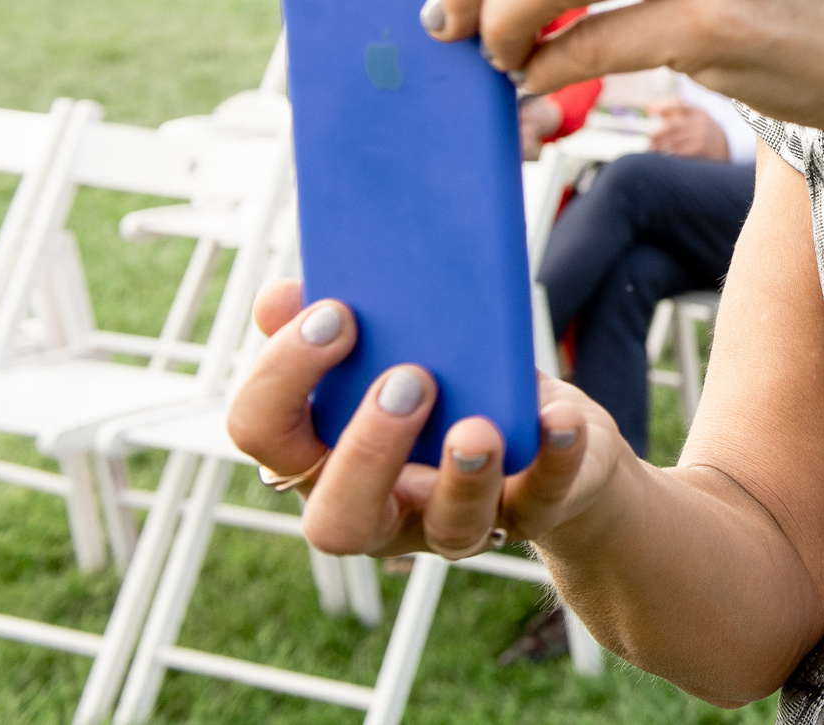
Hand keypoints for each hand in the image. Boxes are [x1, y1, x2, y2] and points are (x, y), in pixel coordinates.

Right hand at [226, 281, 623, 556]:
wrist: (544, 427)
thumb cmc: (450, 383)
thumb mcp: (395, 348)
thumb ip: (340, 324)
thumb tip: (283, 293)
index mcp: (324, 456)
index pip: (264, 435)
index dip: (284, 379)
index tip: (334, 314)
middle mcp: (380, 508)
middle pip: (336, 520)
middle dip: (367, 451)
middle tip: (407, 379)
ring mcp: (454, 523)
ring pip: (448, 530)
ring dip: (463, 476)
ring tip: (478, 428)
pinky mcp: (529, 513)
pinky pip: (541, 501)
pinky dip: (555, 458)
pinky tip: (560, 417)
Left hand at [646, 103, 729, 160]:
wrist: (729, 148)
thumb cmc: (705, 131)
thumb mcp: (695, 117)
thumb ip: (673, 111)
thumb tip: (647, 106)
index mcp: (698, 112)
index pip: (679, 105)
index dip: (663, 107)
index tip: (649, 111)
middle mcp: (700, 123)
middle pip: (673, 127)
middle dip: (657, 134)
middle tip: (649, 140)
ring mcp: (701, 138)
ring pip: (674, 143)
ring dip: (660, 148)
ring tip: (653, 151)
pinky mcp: (701, 152)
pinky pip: (680, 155)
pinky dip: (669, 157)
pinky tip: (663, 160)